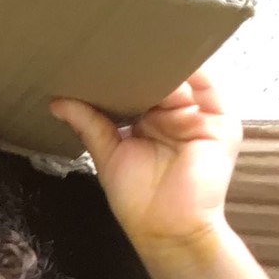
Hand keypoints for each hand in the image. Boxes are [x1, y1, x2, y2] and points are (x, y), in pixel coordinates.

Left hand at [50, 69, 240, 257]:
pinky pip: (208, 88)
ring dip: (163, 68)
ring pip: (184, 77)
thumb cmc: (138, 201)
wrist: (167, 231)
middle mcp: (176, 115)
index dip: (122, 74)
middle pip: (162, 77)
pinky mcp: (220, 122)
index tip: (98, 59)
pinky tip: (166, 71)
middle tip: (115, 47)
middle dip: (141, 64)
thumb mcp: (108, 156)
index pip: (139, 87)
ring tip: (137, 57)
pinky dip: (188, 76)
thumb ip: (90, 124)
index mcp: (151, 121)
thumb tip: (58, 102)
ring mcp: (199, 116)